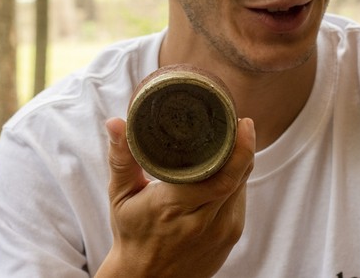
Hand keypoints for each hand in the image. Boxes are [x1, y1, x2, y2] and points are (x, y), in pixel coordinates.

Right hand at [96, 116, 254, 277]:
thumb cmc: (132, 233)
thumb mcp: (120, 196)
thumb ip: (122, 158)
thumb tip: (116, 122)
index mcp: (173, 206)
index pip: (220, 176)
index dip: (238, 149)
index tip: (242, 123)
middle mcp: (202, 221)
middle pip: (238, 177)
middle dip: (243, 147)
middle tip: (239, 122)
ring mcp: (221, 232)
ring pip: (242, 187)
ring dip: (240, 163)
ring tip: (233, 139)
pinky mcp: (231, 237)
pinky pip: (241, 200)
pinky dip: (236, 181)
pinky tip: (227, 168)